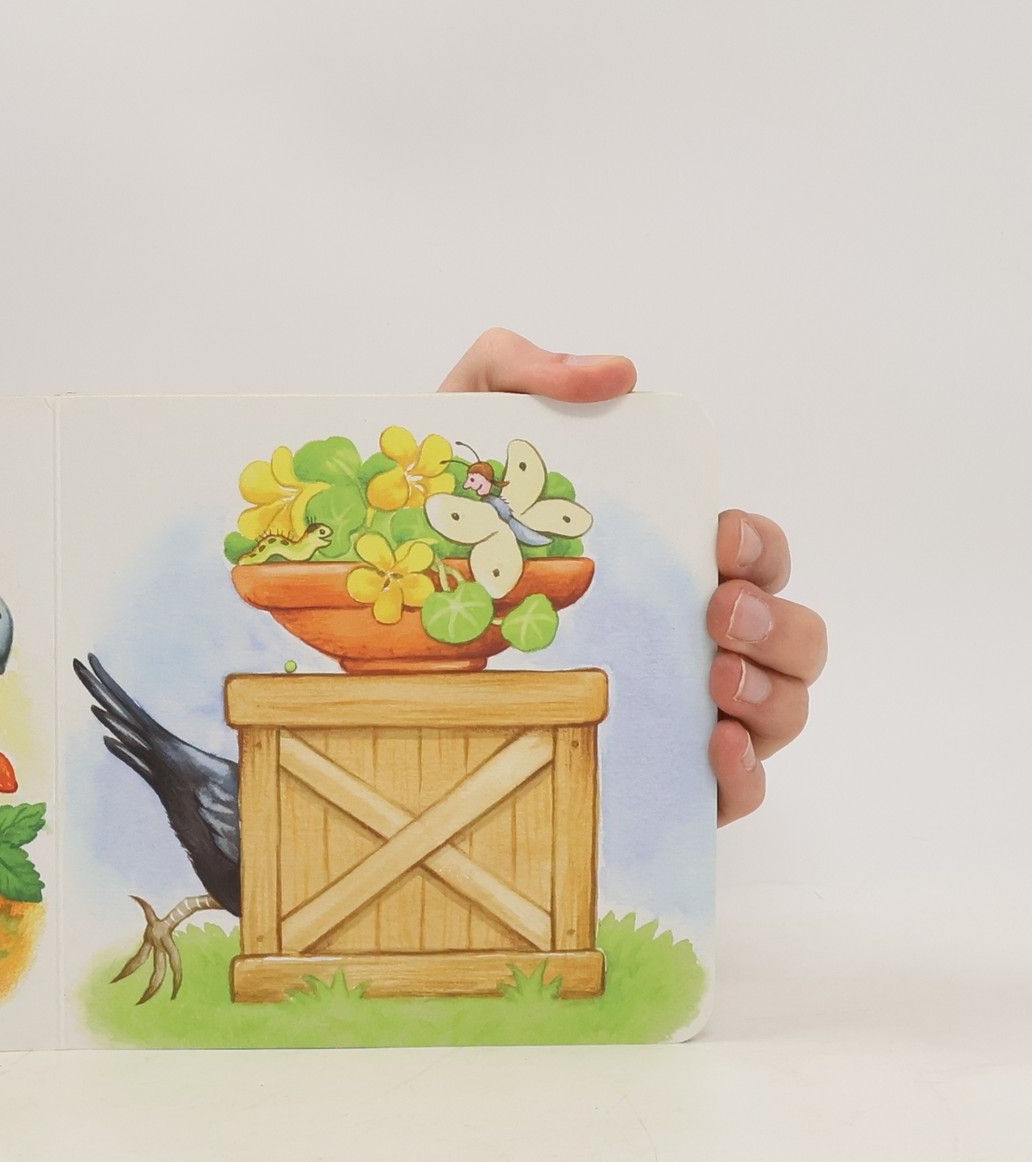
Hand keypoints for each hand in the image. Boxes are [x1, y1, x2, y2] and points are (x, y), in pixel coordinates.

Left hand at [439, 330, 825, 823]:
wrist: (368, 612)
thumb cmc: (437, 513)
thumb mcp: (466, 420)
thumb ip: (525, 369)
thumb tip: (617, 374)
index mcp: (668, 554)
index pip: (756, 551)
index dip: (760, 545)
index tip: (719, 539)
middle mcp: (687, 632)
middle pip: (794, 633)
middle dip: (780, 622)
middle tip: (715, 613)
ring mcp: (675, 706)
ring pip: (783, 712)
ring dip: (775, 694)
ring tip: (717, 679)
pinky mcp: (647, 776)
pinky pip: (731, 792)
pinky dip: (744, 775)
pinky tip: (712, 749)